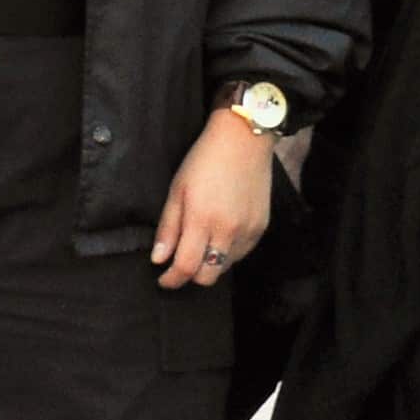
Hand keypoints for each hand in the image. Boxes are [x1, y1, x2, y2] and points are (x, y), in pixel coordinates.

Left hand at [152, 108, 273, 288]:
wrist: (244, 139)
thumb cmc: (204, 160)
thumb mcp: (177, 190)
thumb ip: (168, 228)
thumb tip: (158, 259)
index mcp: (202, 219)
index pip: (185, 267)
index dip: (171, 279)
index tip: (163, 279)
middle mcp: (228, 231)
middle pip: (207, 276)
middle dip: (190, 276)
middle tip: (180, 263)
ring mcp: (248, 231)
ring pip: (225, 267)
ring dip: (209, 264)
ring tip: (201, 244)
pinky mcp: (261, 228)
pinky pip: (241, 254)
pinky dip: (227, 253)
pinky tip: (219, 235)